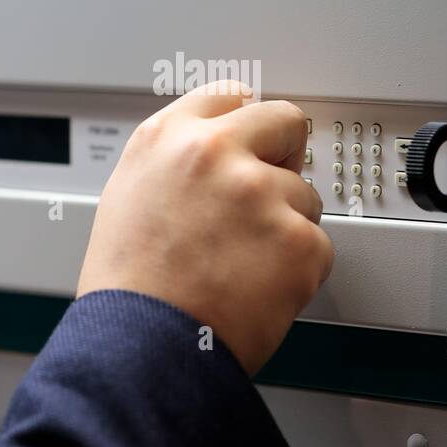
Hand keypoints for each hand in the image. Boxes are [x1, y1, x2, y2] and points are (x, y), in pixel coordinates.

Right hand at [77, 81, 333, 374]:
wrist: (140, 350)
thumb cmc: (128, 290)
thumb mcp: (129, 196)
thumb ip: (176, 163)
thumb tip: (218, 157)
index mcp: (167, 138)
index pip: (229, 96)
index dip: (246, 124)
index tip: (256, 138)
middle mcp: (214, 153)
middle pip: (284, 122)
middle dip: (284, 155)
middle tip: (268, 196)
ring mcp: (259, 194)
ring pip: (303, 196)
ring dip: (285, 227)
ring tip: (241, 266)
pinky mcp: (297, 241)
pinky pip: (318, 248)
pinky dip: (298, 273)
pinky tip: (256, 291)